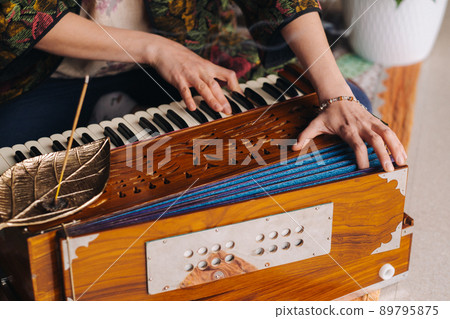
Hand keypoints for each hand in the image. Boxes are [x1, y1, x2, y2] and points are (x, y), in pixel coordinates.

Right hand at [149, 38, 241, 113]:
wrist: (163, 49)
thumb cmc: (181, 58)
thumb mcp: (199, 63)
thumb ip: (208, 74)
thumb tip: (217, 86)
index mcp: (208, 67)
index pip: (228, 74)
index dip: (235, 85)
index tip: (239, 97)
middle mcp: (201, 70)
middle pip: (215, 85)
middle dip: (223, 98)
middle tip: (229, 110)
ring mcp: (190, 74)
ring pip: (203, 87)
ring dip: (211, 99)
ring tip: (217, 109)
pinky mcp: (178, 79)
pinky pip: (184, 90)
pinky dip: (188, 99)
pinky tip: (192, 107)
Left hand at [292, 99, 407, 171]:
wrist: (337, 96)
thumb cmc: (326, 114)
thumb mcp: (314, 124)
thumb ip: (305, 136)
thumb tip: (294, 148)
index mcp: (347, 129)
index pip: (357, 145)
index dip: (361, 158)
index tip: (364, 170)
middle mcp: (361, 125)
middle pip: (375, 140)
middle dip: (383, 155)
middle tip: (389, 170)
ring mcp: (370, 122)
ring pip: (387, 134)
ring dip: (396, 148)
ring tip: (403, 163)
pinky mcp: (376, 121)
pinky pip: (389, 131)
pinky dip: (397, 142)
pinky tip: (402, 154)